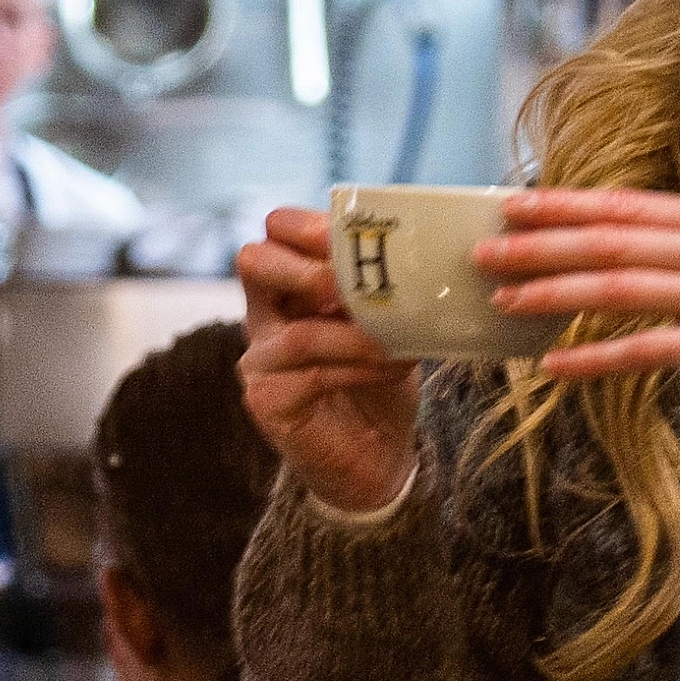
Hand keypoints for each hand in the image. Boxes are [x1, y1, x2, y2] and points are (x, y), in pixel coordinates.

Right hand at [237, 207, 418, 515]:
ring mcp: (259, 361)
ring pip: (295, 332)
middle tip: (353, 284)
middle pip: (253, 261)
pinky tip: (393, 367)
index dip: (305, 225)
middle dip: (308, 267)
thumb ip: (385, 289)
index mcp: (288, 284)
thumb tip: (426, 256)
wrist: (377, 455)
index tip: (349, 232)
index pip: (275, 232)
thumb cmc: (378, 379)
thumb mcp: (385, 322)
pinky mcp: (268, 401)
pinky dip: (359, 368)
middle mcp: (263, 316)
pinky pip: (311, 376)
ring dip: (355, 335)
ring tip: (395, 342)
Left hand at [479, 187, 679, 393]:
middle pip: (610, 241)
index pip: (622, 204)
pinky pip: (647, 350)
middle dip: (541, 245)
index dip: (562, 204)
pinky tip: (555, 364)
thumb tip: (611, 237)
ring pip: (620, 287)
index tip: (511, 205)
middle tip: (484, 252)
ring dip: (555, 293)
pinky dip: (596, 358)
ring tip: (505, 301)